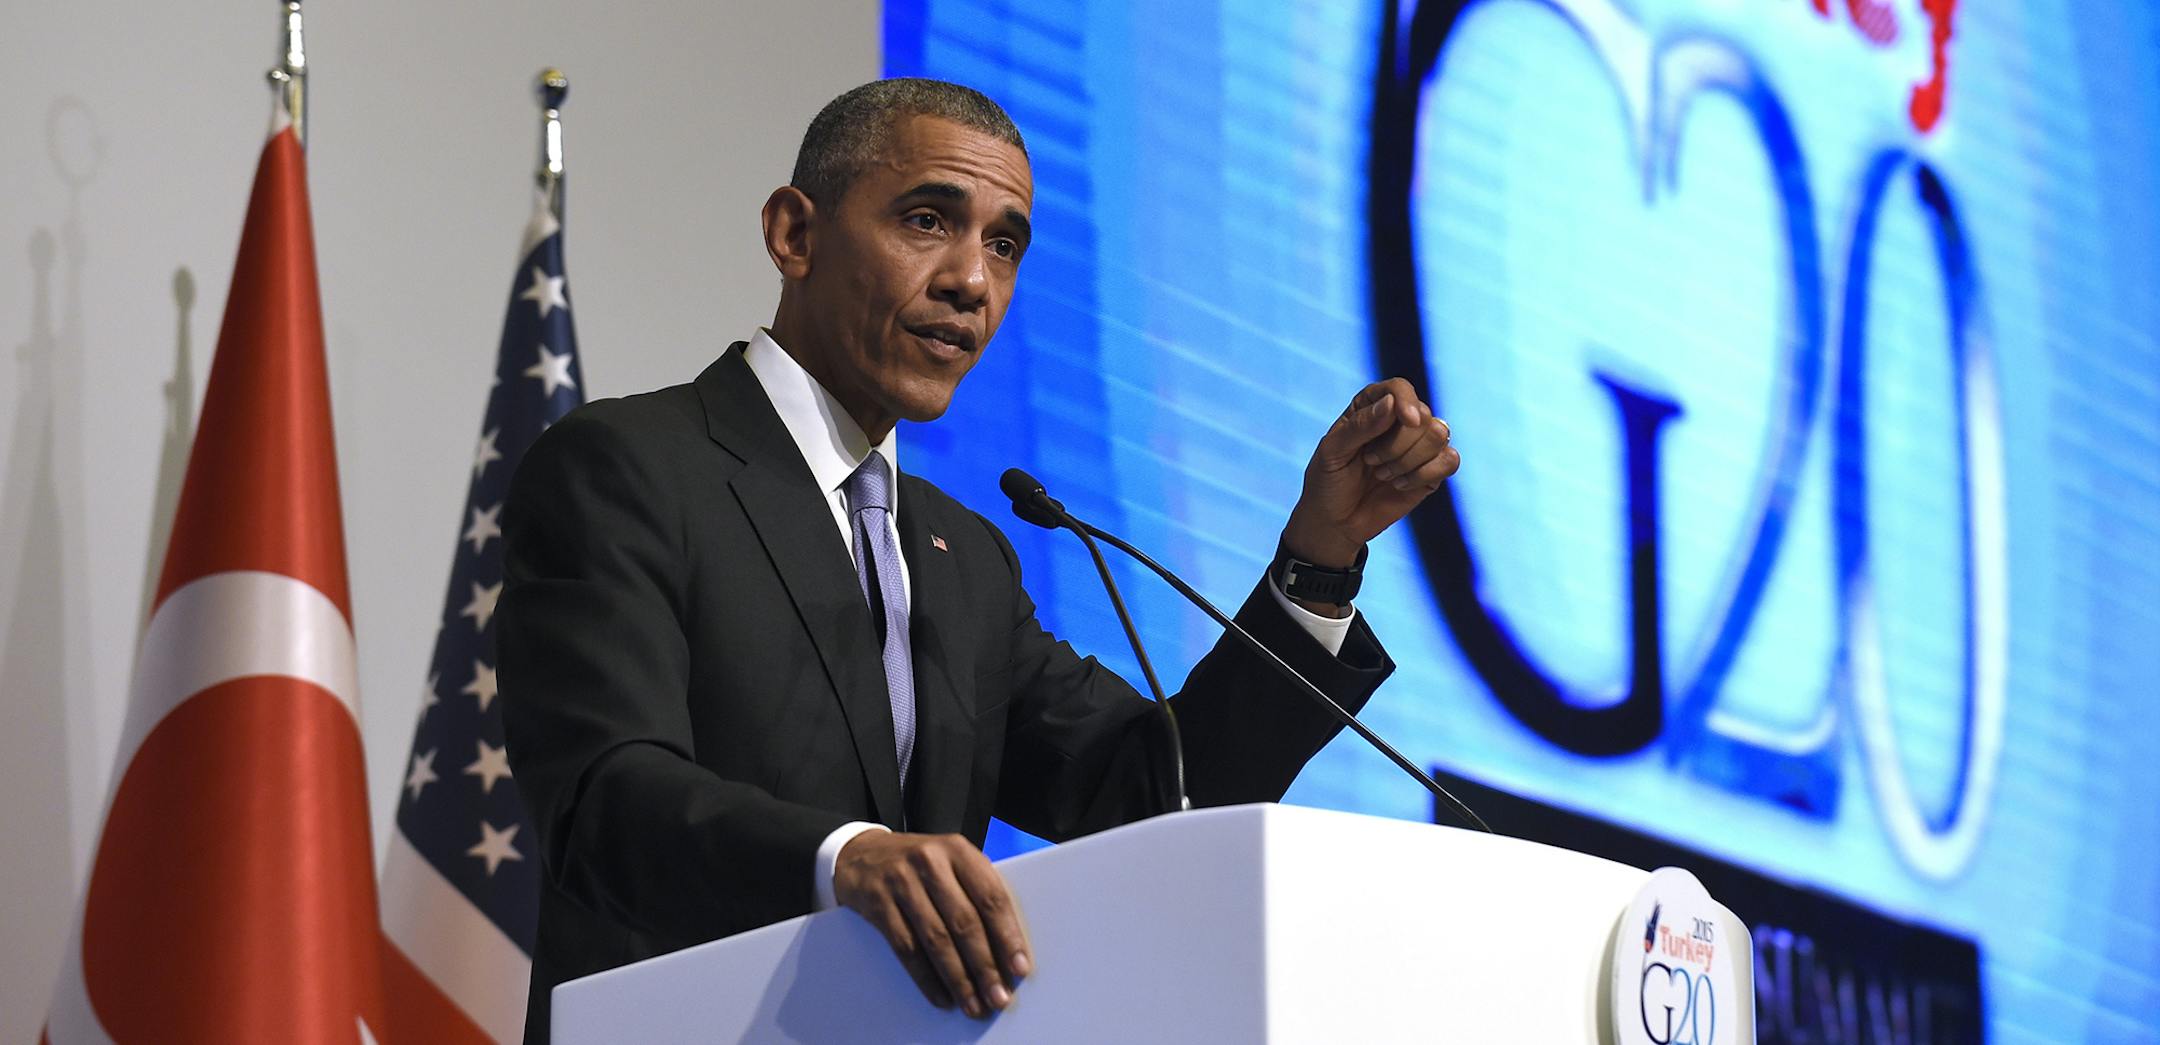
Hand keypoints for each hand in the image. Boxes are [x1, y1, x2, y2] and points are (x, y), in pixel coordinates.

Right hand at [832, 831, 1031, 1017]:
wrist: (860, 854)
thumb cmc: (919, 865)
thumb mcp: (950, 864)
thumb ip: (976, 894)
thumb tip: (1006, 950)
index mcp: (959, 851)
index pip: (991, 897)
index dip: (1008, 936)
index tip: (1020, 968)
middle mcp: (931, 863)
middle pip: (965, 922)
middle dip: (985, 966)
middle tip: (998, 998)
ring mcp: (901, 883)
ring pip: (936, 939)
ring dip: (958, 979)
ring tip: (973, 1005)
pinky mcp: (878, 904)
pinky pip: (906, 948)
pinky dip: (926, 978)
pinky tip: (941, 997)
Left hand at [1281, 377, 1456, 571]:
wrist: (1335, 521)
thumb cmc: (1328, 480)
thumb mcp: (1333, 451)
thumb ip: (1360, 425)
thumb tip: (1392, 403)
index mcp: (1372, 405)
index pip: (1399, 389)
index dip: (1407, 401)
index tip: (1407, 420)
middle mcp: (1399, 419)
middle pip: (1423, 415)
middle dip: (1397, 445)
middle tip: (1371, 462)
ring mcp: (1419, 444)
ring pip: (1440, 435)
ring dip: (1408, 461)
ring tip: (1383, 474)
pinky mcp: (1433, 470)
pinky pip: (1450, 460)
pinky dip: (1425, 475)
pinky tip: (1401, 485)